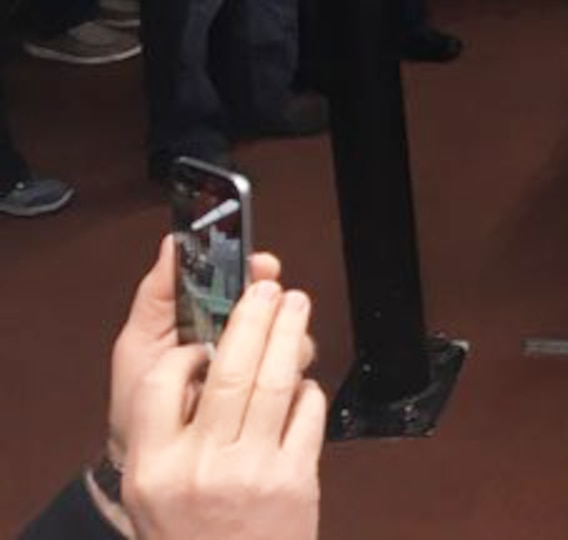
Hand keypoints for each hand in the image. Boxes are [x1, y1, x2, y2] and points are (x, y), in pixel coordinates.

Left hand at [108, 236, 297, 468]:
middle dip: (272, 302)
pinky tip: (261, 385)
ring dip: (281, 340)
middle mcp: (234, 335)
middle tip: (267, 302)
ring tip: (253, 359)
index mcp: (204, 315)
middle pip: (271, 303)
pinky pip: (294, 372)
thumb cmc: (135, 407)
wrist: (147, 462)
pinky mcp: (270, 395)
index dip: (254, 268)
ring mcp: (255, 365)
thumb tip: (173, 243)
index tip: (262, 265)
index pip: (240, 278)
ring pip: (289, 336)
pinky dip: (288, 372)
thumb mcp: (138, 346)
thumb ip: (157, 295)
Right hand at [121, 279, 323, 539]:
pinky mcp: (295, 480)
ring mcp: (251, 472)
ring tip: (296, 305)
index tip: (205, 336)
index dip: (186, 351)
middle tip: (267, 287)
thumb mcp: (152, 491)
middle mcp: (199, 467)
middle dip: (252, 317)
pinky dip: (308, 389)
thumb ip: (165, 434)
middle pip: (230, 369)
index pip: (161, 383)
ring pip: (275, 382)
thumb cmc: (190, 536)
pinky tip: (304, 379)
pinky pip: (307, 413)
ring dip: (290, 334)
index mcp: (152, 467)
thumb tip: (198, 362)